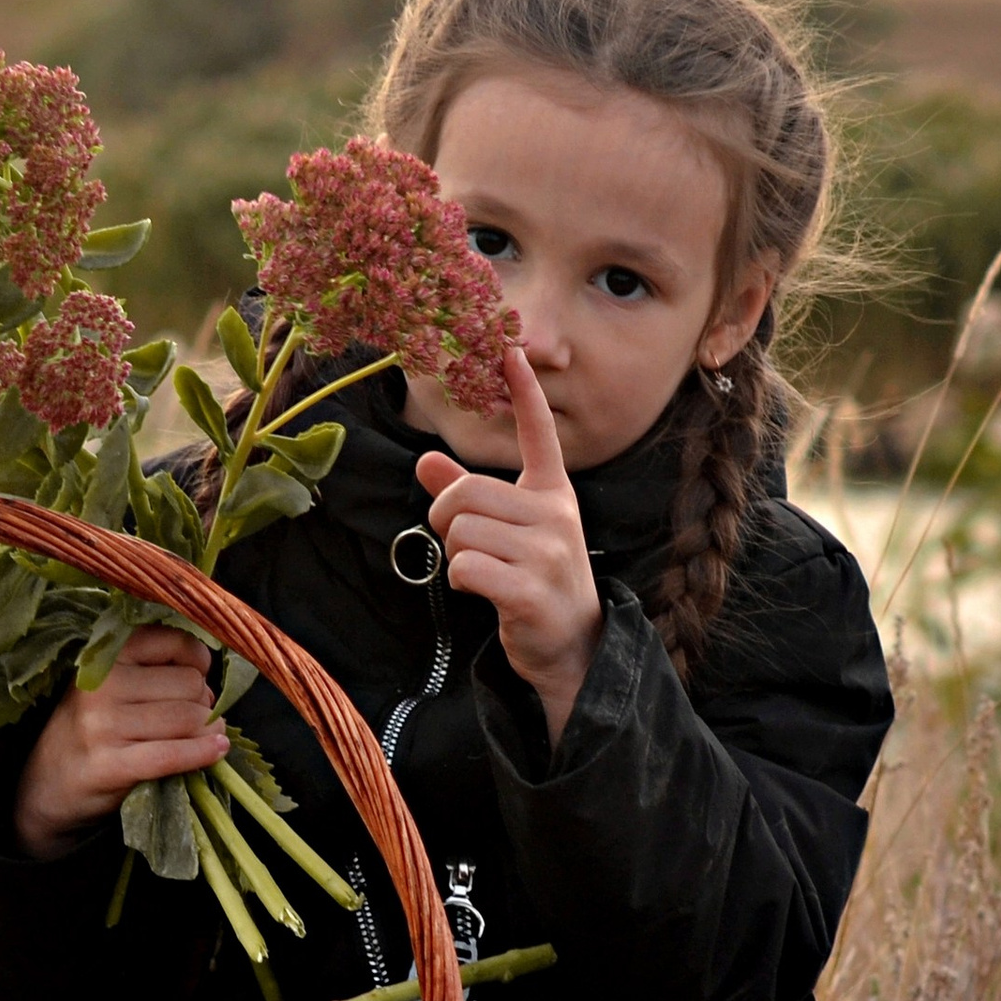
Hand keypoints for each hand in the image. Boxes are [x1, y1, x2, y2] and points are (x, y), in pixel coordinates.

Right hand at [14, 625, 225, 858]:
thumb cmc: (89, 731)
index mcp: (104, 655)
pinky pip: (174, 754)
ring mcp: (104, 725)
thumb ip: (151, 670)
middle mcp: (102, 685)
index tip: (196, 678)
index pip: (176, 642)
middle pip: (190, 685)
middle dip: (203, 703)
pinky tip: (217, 752)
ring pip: (190, 719)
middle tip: (192, 718)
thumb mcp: (108, 686)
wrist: (45, 787)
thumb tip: (212, 678)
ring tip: (203, 738)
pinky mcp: (111, 765)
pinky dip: (203, 754)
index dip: (197, 662)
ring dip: (208, 731)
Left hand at [415, 348, 602, 744]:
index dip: (524, 393)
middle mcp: (556, 515)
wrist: (574, 649)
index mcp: (553, 494)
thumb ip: (467, 497)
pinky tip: (484, 593)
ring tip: (481, 573)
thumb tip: (426, 462)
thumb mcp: (510, 534)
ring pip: (459, 531)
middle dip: (445, 519)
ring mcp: (548, 553)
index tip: (510, 351)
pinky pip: (465, 566)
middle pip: (465, 492)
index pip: (537, 435)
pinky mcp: (531, 590)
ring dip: (453, 555)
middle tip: (460, 543)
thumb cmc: (535, 582)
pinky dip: (461, 581)